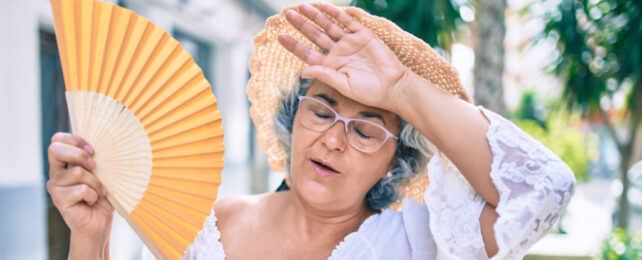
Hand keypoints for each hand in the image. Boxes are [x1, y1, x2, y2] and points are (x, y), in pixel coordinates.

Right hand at [46, 132, 112, 257]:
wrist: (100, 221)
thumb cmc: (102, 194)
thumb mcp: (101, 172)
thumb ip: (94, 159)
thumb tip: (100, 146)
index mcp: (64, 162)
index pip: (58, 139)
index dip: (75, 140)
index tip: (93, 149)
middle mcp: (56, 172)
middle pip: (56, 150)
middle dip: (80, 155)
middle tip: (95, 166)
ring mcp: (55, 186)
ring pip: (77, 172)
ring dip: (95, 182)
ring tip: (98, 192)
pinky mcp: (59, 200)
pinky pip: (81, 189)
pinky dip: (93, 195)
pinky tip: (92, 201)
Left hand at [278, 3, 408, 110]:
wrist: (393, 86)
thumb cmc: (369, 92)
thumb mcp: (343, 85)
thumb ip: (325, 75)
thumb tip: (303, 71)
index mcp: (330, 66)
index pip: (307, 53)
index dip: (294, 44)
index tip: (280, 36)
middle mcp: (338, 53)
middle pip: (315, 36)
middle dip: (301, 25)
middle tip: (287, 14)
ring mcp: (350, 43)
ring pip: (329, 26)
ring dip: (315, 16)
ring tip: (302, 7)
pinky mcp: (363, 36)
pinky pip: (347, 22)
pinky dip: (336, 14)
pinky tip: (325, 7)